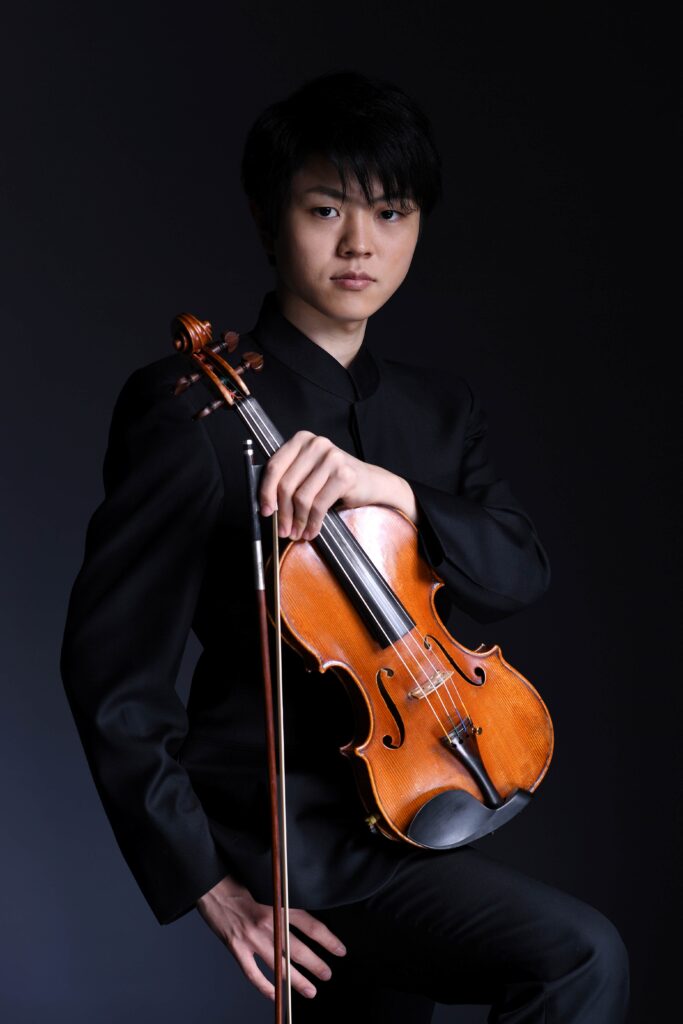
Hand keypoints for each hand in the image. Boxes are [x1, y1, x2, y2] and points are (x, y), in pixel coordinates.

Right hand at [196, 874, 346, 1001]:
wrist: (212, 882)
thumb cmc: (239, 878)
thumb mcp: (268, 883)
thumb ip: (286, 900)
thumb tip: (305, 917)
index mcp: (278, 904)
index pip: (311, 927)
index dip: (328, 941)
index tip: (340, 950)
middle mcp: (268, 923)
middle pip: (299, 950)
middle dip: (316, 965)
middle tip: (327, 975)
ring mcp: (251, 938)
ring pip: (279, 966)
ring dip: (297, 981)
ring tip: (310, 990)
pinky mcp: (236, 947)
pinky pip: (252, 973)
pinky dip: (264, 986)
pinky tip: (274, 994)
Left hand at [259, 430, 417, 539]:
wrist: (372, 483)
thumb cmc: (335, 481)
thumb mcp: (308, 473)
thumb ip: (288, 480)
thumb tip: (266, 505)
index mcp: (302, 440)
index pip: (274, 466)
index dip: (265, 492)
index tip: (265, 511)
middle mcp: (316, 444)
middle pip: (286, 484)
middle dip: (282, 513)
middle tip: (283, 530)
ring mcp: (332, 457)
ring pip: (302, 497)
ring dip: (298, 521)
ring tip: (298, 532)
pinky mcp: (344, 474)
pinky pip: (319, 505)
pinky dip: (313, 522)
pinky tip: (312, 530)